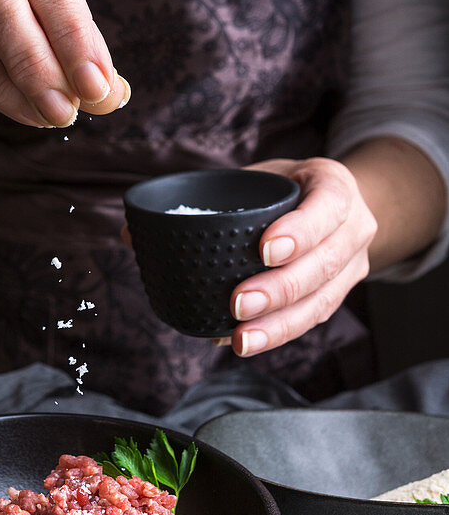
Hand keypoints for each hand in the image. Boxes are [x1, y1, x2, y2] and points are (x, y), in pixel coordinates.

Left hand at [223, 157, 376, 356]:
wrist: (336, 206)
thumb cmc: (290, 187)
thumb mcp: (268, 174)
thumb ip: (231, 196)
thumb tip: (160, 231)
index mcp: (336, 185)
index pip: (328, 207)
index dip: (300, 231)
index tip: (264, 250)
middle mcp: (354, 226)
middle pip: (324, 263)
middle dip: (279, 288)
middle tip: (239, 303)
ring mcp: (353, 264)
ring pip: (322, 300)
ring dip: (279, 323)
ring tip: (241, 338)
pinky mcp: (341, 292)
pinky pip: (313, 317)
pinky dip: (278, 332)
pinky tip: (248, 340)